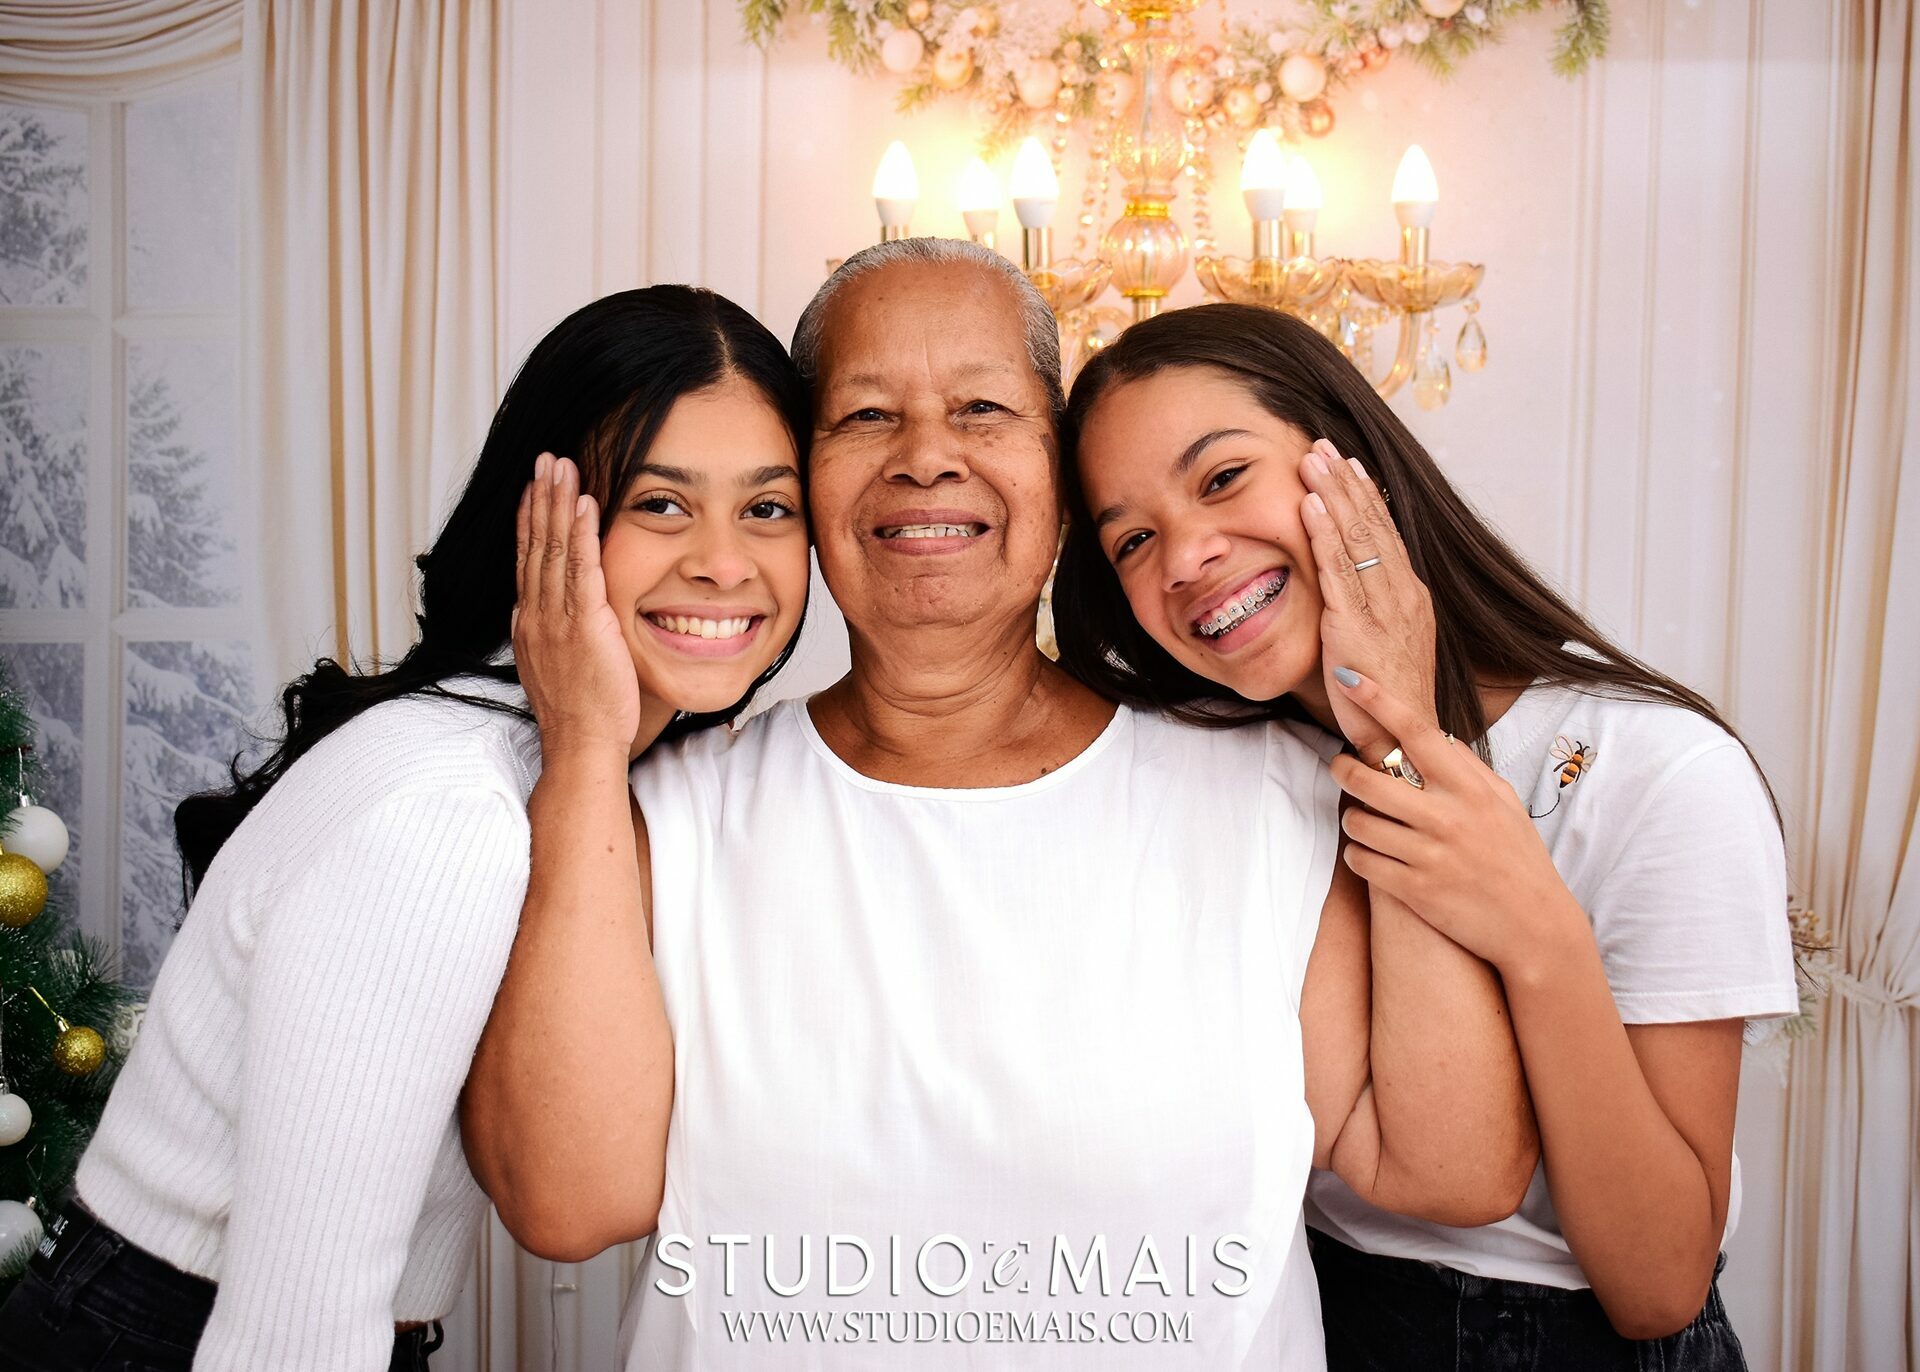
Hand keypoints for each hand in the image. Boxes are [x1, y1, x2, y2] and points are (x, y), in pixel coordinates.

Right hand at [514, 453, 641, 757]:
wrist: (581, 745)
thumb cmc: (579, 715)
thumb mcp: (555, 668)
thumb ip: (549, 637)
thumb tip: (544, 617)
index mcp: (529, 625)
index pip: (526, 561)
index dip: (528, 522)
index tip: (531, 490)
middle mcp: (536, 616)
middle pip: (534, 545)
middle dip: (539, 498)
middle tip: (545, 459)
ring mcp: (556, 619)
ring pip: (552, 548)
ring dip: (557, 503)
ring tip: (561, 466)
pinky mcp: (584, 624)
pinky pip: (581, 568)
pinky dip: (580, 533)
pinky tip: (584, 504)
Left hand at [1299, 440, 1437, 762]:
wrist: (1402, 741)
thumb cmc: (1389, 699)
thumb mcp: (1384, 645)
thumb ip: (1373, 612)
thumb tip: (1354, 589)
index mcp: (1410, 597)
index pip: (1387, 535)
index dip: (1366, 497)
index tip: (1350, 465)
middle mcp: (1401, 595)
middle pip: (1372, 525)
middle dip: (1346, 483)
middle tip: (1324, 445)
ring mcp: (1381, 608)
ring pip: (1356, 538)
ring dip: (1332, 495)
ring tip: (1313, 460)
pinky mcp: (1355, 626)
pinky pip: (1337, 571)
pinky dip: (1323, 535)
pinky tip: (1309, 507)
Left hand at [1328, 669, 1579, 975]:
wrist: (1536, 926)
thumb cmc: (1517, 858)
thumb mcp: (1503, 804)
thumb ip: (1467, 769)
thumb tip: (1433, 736)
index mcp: (1469, 788)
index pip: (1416, 732)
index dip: (1378, 700)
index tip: (1348, 678)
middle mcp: (1447, 817)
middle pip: (1367, 778)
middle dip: (1342, 769)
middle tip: (1341, 767)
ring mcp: (1429, 855)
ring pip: (1357, 822)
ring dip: (1352, 818)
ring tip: (1364, 820)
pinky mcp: (1415, 891)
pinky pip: (1361, 862)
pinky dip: (1358, 855)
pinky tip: (1370, 854)